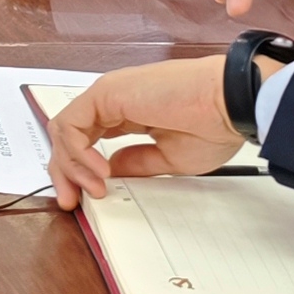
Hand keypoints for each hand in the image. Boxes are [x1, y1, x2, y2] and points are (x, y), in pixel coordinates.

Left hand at [43, 56, 253, 209]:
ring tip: (96, 189)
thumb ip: (135, 162)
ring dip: (72, 166)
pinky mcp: (105, 93)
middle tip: (71, 201)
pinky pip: (72, 124)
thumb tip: (110, 170)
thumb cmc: (213, 125)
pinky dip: (78, 152)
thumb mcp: (168, 157)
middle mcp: (113, 102)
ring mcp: (107, 96)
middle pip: (68, 136)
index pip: (86, 139)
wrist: (229, 105)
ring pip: (64, 131)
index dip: (77, 169)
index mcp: (128, 114)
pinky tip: (101, 171)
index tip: (83, 197)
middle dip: (64, 171)